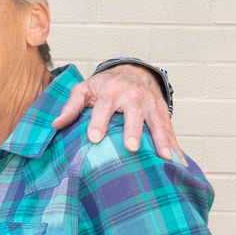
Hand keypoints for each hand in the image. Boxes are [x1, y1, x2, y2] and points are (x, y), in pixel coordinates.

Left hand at [52, 64, 182, 160]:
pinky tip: (179, 163)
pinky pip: (170, 129)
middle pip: (134, 113)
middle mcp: (133, 96)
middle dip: (134, 130)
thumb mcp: (85, 89)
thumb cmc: (105, 85)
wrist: (134, 71)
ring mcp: (150, 104)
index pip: (103, 106)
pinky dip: (176, 146)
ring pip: (157, 122)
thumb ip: (71, 106)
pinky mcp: (162, 112)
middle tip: (132, 147)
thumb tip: (56, 124)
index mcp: (111, 91)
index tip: (94, 137)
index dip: (99, 121)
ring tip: (165, 159)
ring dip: (162, 140)